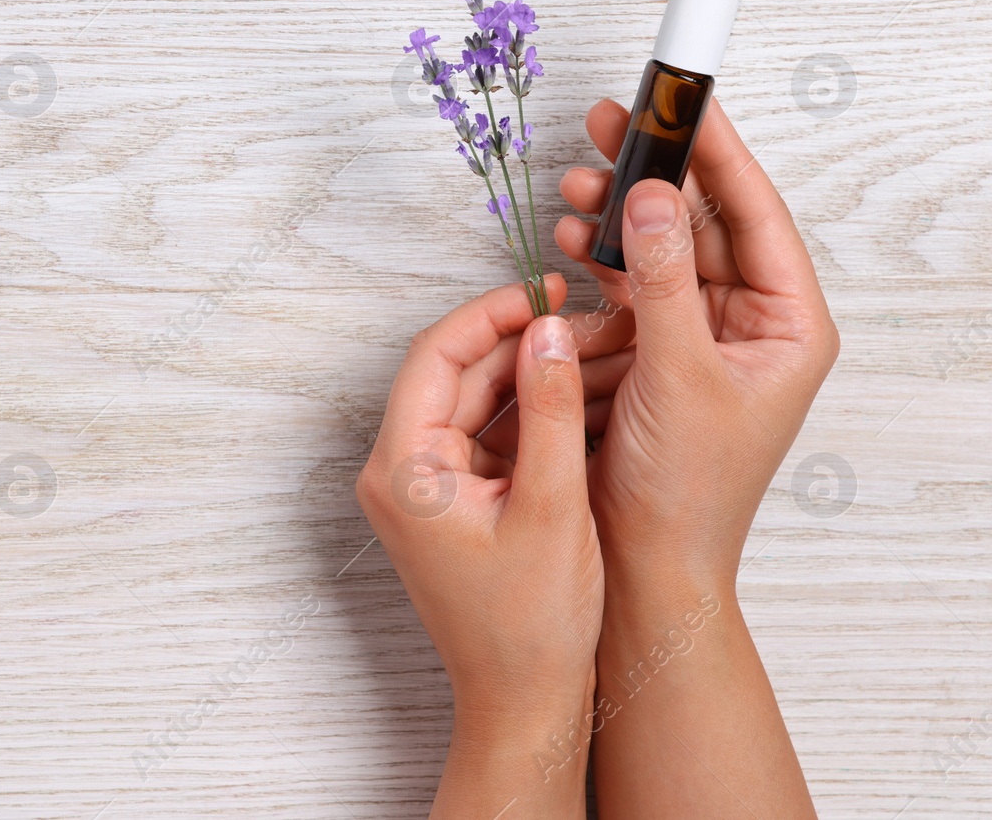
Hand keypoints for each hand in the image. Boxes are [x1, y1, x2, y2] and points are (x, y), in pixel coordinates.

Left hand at [356, 276, 602, 814]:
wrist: (525, 701)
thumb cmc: (531, 624)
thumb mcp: (552, 505)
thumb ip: (550, 409)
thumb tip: (550, 328)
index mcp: (402, 469)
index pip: (433, 356)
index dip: (490, 314)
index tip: (544, 290)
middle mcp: (399, 471)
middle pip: (453, 374)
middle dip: (516, 341)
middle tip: (583, 316)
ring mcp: (423, 486)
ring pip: (473, 401)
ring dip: (526, 373)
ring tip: (591, 346)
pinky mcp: (451, 499)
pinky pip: (485, 434)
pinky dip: (526, 412)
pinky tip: (575, 392)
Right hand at [552, 96, 829, 818]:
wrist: (646, 565)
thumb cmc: (687, 492)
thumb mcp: (679, 374)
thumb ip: (661, 280)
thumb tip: (653, 195)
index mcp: (787, 326)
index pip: (755, 215)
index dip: (716, 152)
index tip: (682, 99)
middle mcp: (748, 324)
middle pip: (701, 222)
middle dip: (651, 177)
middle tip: (611, 126)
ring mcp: (698, 337)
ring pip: (657, 250)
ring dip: (613, 218)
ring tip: (569, 190)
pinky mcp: (652, 353)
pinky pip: (626, 288)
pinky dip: (595, 263)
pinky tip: (564, 244)